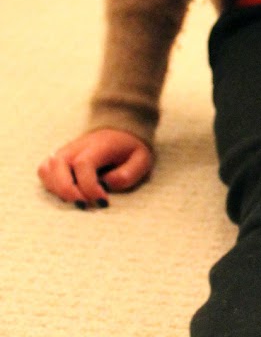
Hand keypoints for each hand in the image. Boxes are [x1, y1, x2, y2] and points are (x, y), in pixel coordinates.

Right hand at [38, 128, 153, 209]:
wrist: (119, 130)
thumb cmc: (130, 149)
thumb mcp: (141, 159)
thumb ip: (129, 173)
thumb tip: (108, 183)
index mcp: (99, 145)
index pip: (84, 164)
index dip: (89, 186)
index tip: (103, 201)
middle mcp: (77, 146)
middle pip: (58, 164)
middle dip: (66, 190)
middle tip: (83, 205)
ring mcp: (65, 151)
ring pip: (47, 168)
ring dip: (56, 189)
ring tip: (76, 200)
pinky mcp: (59, 158)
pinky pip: (44, 171)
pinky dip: (50, 185)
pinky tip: (67, 194)